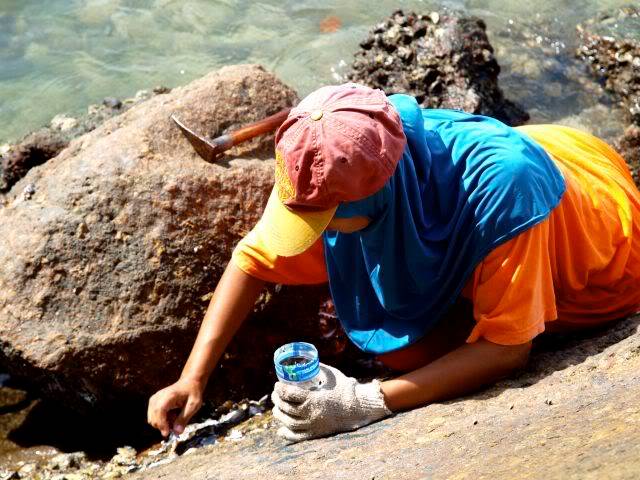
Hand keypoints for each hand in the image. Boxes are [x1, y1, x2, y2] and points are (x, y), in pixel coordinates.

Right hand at [147, 378, 203, 436]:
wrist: (189, 383)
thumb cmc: (193, 393)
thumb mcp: (193, 405)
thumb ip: (184, 418)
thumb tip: (177, 432)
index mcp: (169, 396)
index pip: (159, 411)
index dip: (161, 424)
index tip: (167, 433)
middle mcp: (158, 396)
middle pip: (153, 417)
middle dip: (163, 426)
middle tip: (176, 425)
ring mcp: (154, 399)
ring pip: (152, 419)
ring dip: (162, 423)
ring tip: (175, 417)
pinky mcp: (153, 402)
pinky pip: (153, 416)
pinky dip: (161, 420)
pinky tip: (171, 415)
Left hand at [270, 363, 391, 441]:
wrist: (358, 408)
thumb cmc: (345, 388)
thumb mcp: (331, 375)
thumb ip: (318, 368)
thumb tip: (307, 362)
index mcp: (314, 398)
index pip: (289, 394)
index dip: (280, 389)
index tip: (277, 385)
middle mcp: (312, 414)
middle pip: (287, 408)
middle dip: (278, 400)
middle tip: (276, 394)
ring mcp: (313, 426)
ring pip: (289, 422)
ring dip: (279, 415)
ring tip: (276, 408)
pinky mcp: (316, 433)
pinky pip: (297, 437)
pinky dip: (287, 433)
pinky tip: (281, 429)